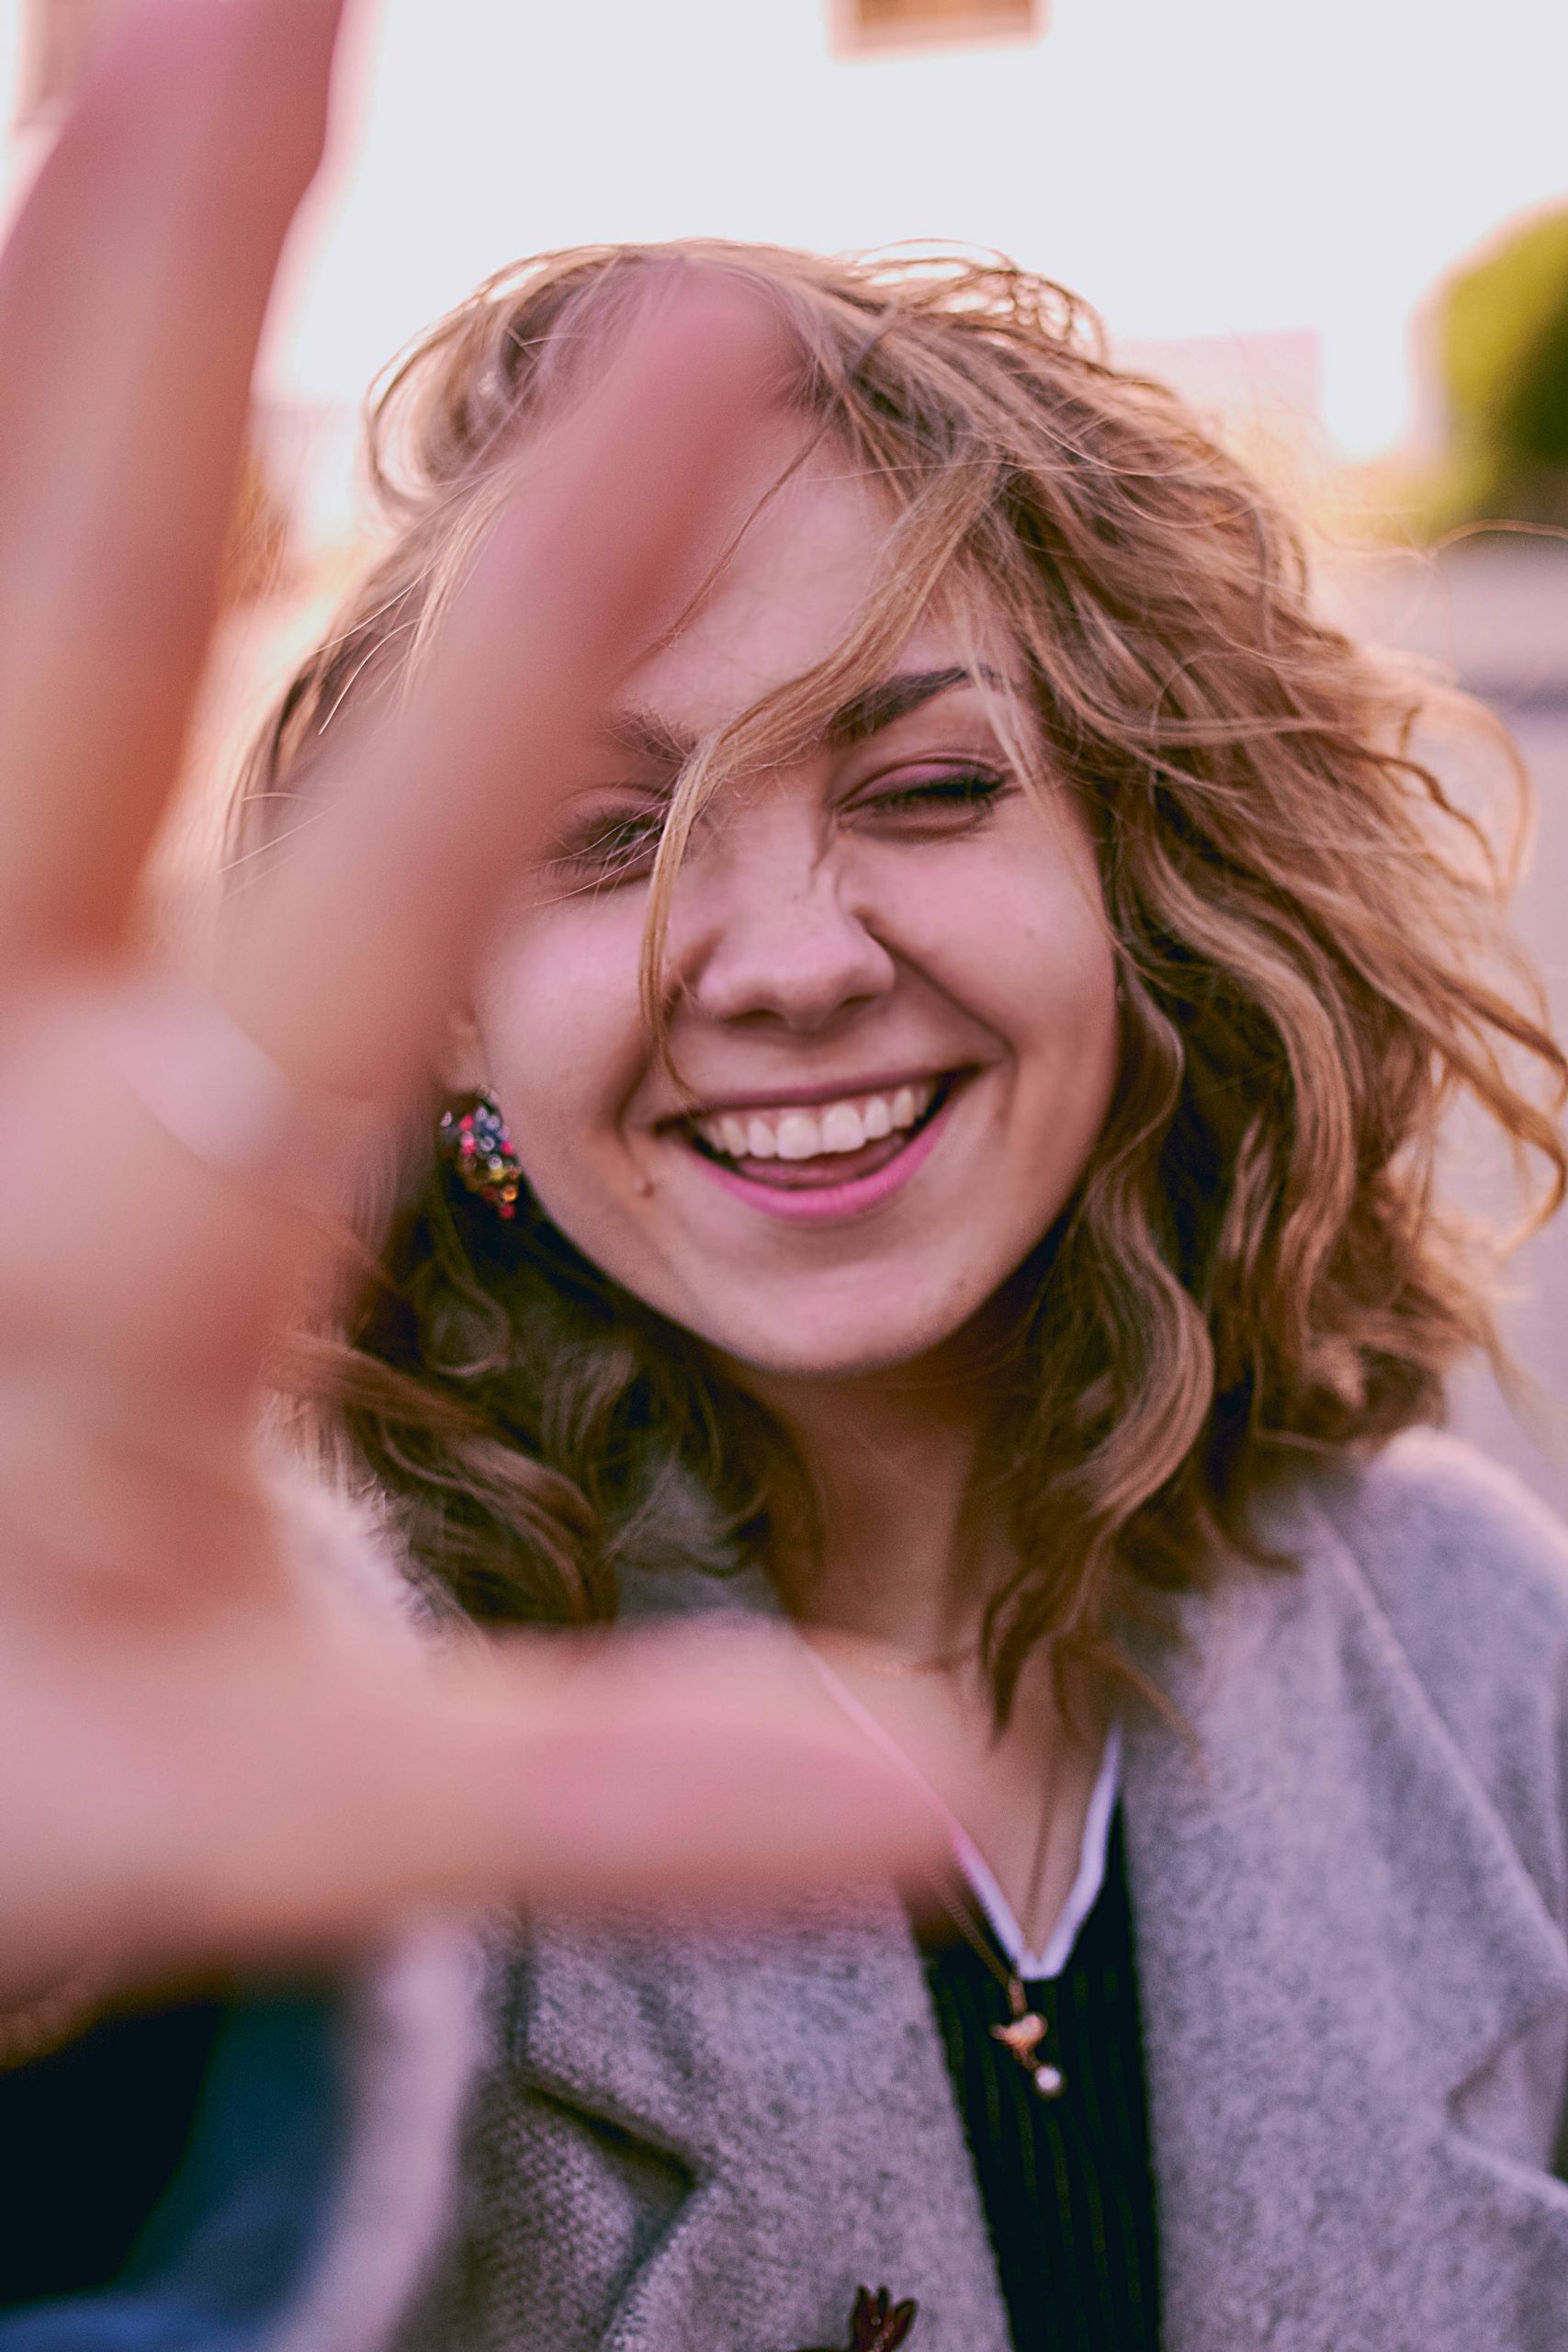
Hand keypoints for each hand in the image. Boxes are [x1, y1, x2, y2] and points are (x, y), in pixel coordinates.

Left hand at [0, 0, 931, 2007]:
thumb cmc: (37, 1768)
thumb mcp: (290, 1802)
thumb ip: (600, 1781)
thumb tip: (938, 1801)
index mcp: (131, 1267)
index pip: (369, 915)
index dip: (545, 660)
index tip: (727, 366)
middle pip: (50, 653)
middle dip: (152, 315)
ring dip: (13, 317)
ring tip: (133, 26)